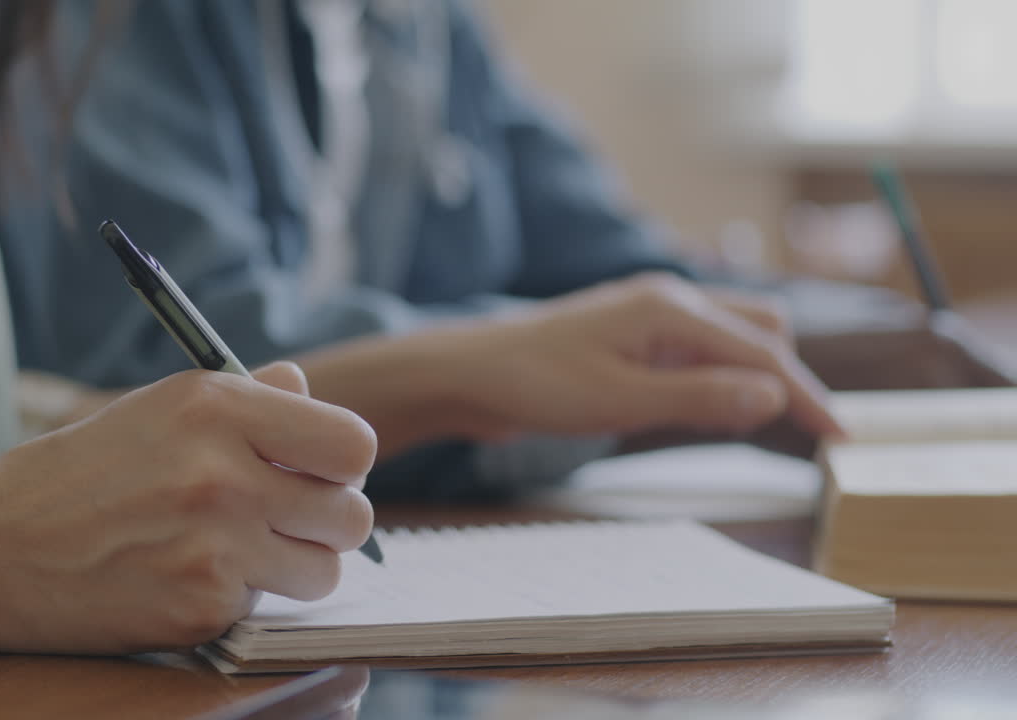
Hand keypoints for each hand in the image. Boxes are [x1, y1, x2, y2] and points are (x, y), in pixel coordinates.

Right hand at [0, 362, 377, 653]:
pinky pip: (263, 607)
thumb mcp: (161, 407)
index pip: (353, 444)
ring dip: (293, 566)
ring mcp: (213, 547)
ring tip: (238, 549)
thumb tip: (308, 388)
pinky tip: (185, 576)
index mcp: (217, 407)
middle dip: (326, 521)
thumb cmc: (81, 471)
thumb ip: (248, 397)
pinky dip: (235, 597)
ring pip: (324, 571)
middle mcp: (223, 473)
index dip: (343, 463)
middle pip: (352, 515)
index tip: (318, 472)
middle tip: (283, 518)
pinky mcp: (199, 609)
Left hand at [442, 274, 842, 439]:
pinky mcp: (633, 336)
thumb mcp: (620, 400)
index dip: (807, 396)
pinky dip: (720, 375)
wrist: (471, 373)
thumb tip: (776, 395)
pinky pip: (698, 350)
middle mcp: (669, 300)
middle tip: (808, 433)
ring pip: (732, 336)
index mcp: (672, 308)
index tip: (843, 438)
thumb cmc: (536, 384)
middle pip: (761, 329)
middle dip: (789, 376)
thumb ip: (699, 397)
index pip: (764, 351)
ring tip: (767, 424)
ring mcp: (650, 316)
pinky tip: (715, 405)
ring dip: (754, 375)